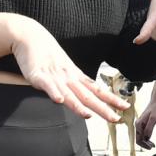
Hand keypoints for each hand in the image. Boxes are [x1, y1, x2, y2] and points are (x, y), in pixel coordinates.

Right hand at [10, 17, 127, 121]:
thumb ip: (71, 85)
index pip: (97, 90)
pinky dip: (53, 92)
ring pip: (69, 93)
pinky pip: (47, 85)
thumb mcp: (64, 69)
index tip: (125, 106)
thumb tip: (80, 97)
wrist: (30, 36)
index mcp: (75, 77)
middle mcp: (68, 78)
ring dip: (78, 105)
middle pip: (88, 96)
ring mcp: (54, 76)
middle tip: (115, 119)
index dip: (111, 99)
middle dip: (102, 108)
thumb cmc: (46, 54)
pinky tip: (58, 100)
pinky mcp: (38, 75)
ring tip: (88, 115)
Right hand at [134, 91, 155, 148]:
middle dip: (145, 144)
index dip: (144, 145)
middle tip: (152, 147)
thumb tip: (146, 138)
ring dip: (146, 142)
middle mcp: (138, 124)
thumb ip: (149, 128)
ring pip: (141, 136)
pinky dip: (147, 137)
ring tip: (153, 145)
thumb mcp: (154, 119)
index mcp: (139, 124)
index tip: (150, 147)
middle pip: (138, 138)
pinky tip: (151, 139)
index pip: (138, 139)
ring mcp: (141, 123)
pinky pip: (144, 133)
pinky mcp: (145, 122)